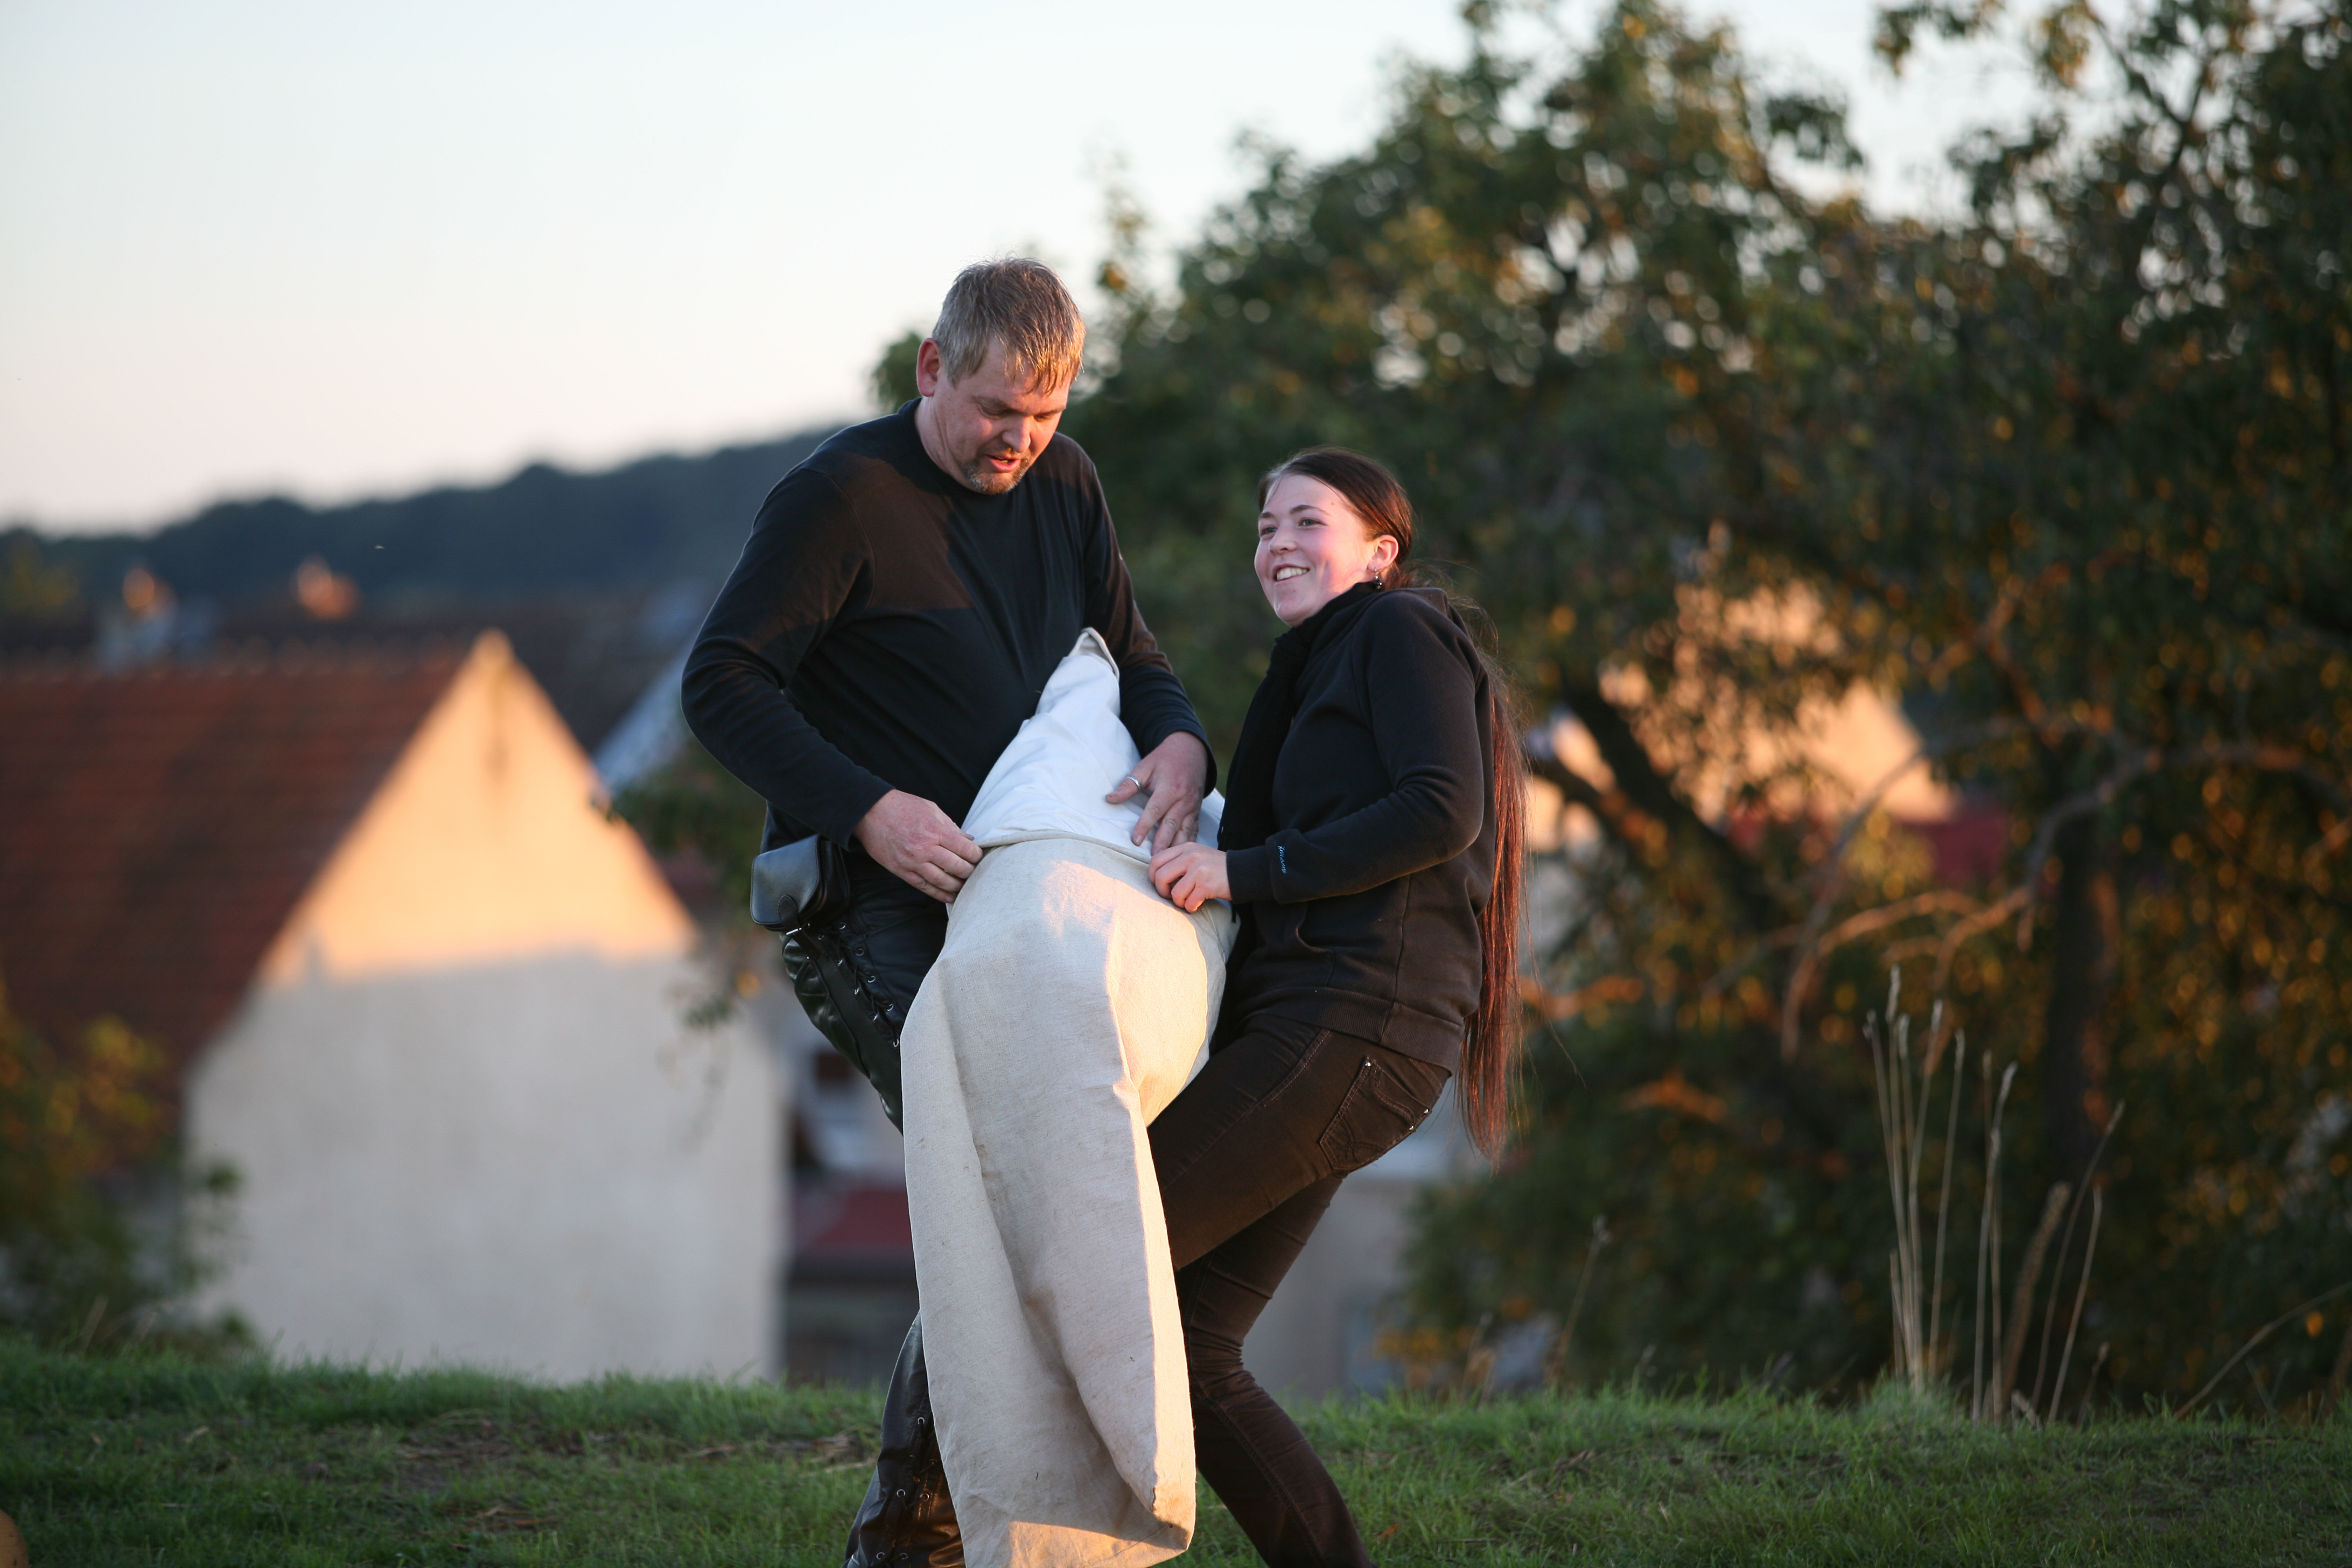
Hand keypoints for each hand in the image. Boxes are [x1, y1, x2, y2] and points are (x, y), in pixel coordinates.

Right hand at [853, 789, 981, 902]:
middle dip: (969, 871)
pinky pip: (923, 887)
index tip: (978, 856)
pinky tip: (949, 897)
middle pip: (956, 867)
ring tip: (964, 885)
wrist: (870, 812)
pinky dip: (938, 894)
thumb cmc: (902, 807)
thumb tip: (969, 840)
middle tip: (973, 871)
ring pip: (942, 881)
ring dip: (957, 885)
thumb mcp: (931, 809)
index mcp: (934, 831)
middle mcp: (924, 849)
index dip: (976, 855)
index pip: (965, 849)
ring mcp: (912, 862)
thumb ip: (951, 827)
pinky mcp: (901, 871)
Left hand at [1107, 731, 1209, 853]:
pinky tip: (1182, 856)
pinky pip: (1194, 830)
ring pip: (1184, 831)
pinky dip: (1188, 844)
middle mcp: (1183, 799)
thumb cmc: (1164, 759)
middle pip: (1171, 825)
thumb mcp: (1145, 767)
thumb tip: (1109, 799)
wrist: (1192, 751)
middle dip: (1162, 843)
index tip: (1135, 840)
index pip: (1155, 810)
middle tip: (1153, 860)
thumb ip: (1129, 784)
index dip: (1144, 826)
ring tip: (1167, 862)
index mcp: (1169, 788)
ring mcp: (1192, 807)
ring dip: (1175, 848)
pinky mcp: (1197, 812)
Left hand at [1150, 841, 1228, 911]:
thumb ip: (1179, 860)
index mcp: (1185, 848)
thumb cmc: (1216, 867)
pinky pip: (1189, 903)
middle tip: (1171, 895)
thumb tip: (1157, 875)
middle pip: (1160, 877)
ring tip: (1189, 900)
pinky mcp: (1206, 885)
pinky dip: (1192, 907)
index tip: (1160, 884)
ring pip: (1175, 893)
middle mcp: (1190, 857)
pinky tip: (1198, 904)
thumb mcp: (1197, 855)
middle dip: (1162, 891)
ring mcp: (1199, 870)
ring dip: (1180, 902)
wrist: (1242, 871)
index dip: (1153, 876)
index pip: (1156, 860)